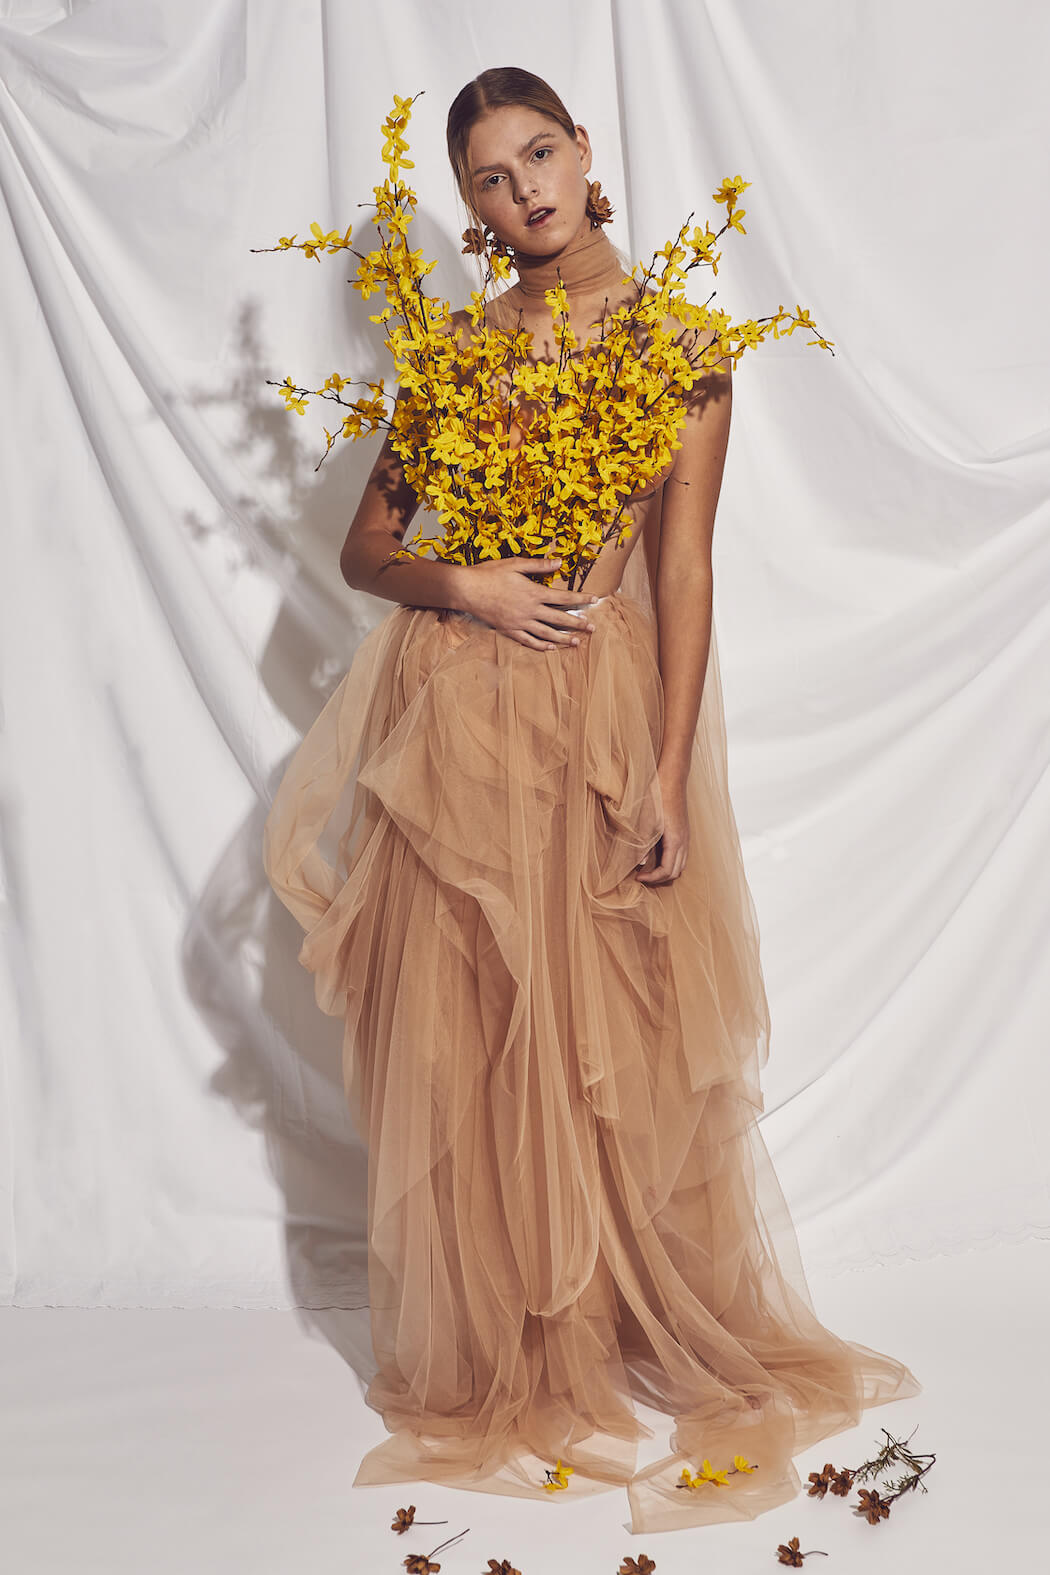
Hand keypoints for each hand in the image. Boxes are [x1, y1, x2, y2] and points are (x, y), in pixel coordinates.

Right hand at [459, 555, 600, 650]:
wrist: (467, 590)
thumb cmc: (490, 574)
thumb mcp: (515, 564)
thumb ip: (539, 565)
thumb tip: (559, 562)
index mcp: (534, 593)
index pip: (564, 598)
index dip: (581, 599)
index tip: (595, 600)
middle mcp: (530, 610)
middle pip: (560, 619)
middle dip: (578, 624)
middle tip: (592, 629)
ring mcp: (520, 623)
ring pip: (547, 634)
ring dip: (564, 639)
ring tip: (577, 642)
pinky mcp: (509, 630)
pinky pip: (529, 641)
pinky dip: (541, 646)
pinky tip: (551, 648)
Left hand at [637, 770, 689, 884]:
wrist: (671, 778)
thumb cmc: (657, 796)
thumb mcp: (645, 820)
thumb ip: (643, 843)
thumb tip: (641, 863)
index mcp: (675, 841)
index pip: (667, 871)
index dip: (652, 878)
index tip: (637, 878)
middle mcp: (684, 841)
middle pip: (676, 872)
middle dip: (659, 879)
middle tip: (642, 877)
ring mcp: (685, 836)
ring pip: (681, 864)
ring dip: (666, 871)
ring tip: (648, 870)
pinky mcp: (683, 831)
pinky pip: (681, 855)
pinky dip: (670, 862)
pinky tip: (655, 856)